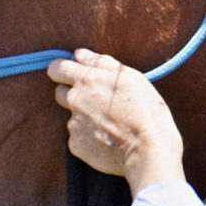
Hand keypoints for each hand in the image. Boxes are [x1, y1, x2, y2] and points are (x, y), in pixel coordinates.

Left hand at [46, 50, 184, 190]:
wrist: (149, 151)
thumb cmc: (146, 111)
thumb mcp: (133, 78)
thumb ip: (102, 63)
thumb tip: (80, 54)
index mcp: (87, 80)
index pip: (56, 68)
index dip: (63, 70)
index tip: (74, 75)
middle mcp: (74, 100)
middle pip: (61, 92)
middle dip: (75, 94)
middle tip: (100, 102)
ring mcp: (73, 124)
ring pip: (73, 117)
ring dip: (86, 118)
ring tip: (111, 124)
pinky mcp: (76, 145)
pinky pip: (78, 137)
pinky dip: (90, 137)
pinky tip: (109, 139)